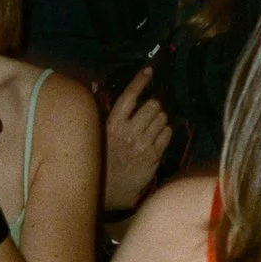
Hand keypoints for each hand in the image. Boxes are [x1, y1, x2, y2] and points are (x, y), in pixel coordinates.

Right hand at [101, 68, 170, 213]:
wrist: (107, 190)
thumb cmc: (100, 159)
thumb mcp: (96, 134)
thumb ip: (98, 109)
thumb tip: (93, 85)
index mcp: (112, 125)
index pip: (129, 96)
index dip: (140, 81)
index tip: (149, 71)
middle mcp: (129, 133)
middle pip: (152, 105)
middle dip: (154, 105)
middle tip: (150, 110)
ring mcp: (143, 145)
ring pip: (162, 118)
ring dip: (160, 118)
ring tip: (152, 126)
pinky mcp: (154, 156)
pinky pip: (167, 134)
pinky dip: (165, 132)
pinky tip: (156, 137)